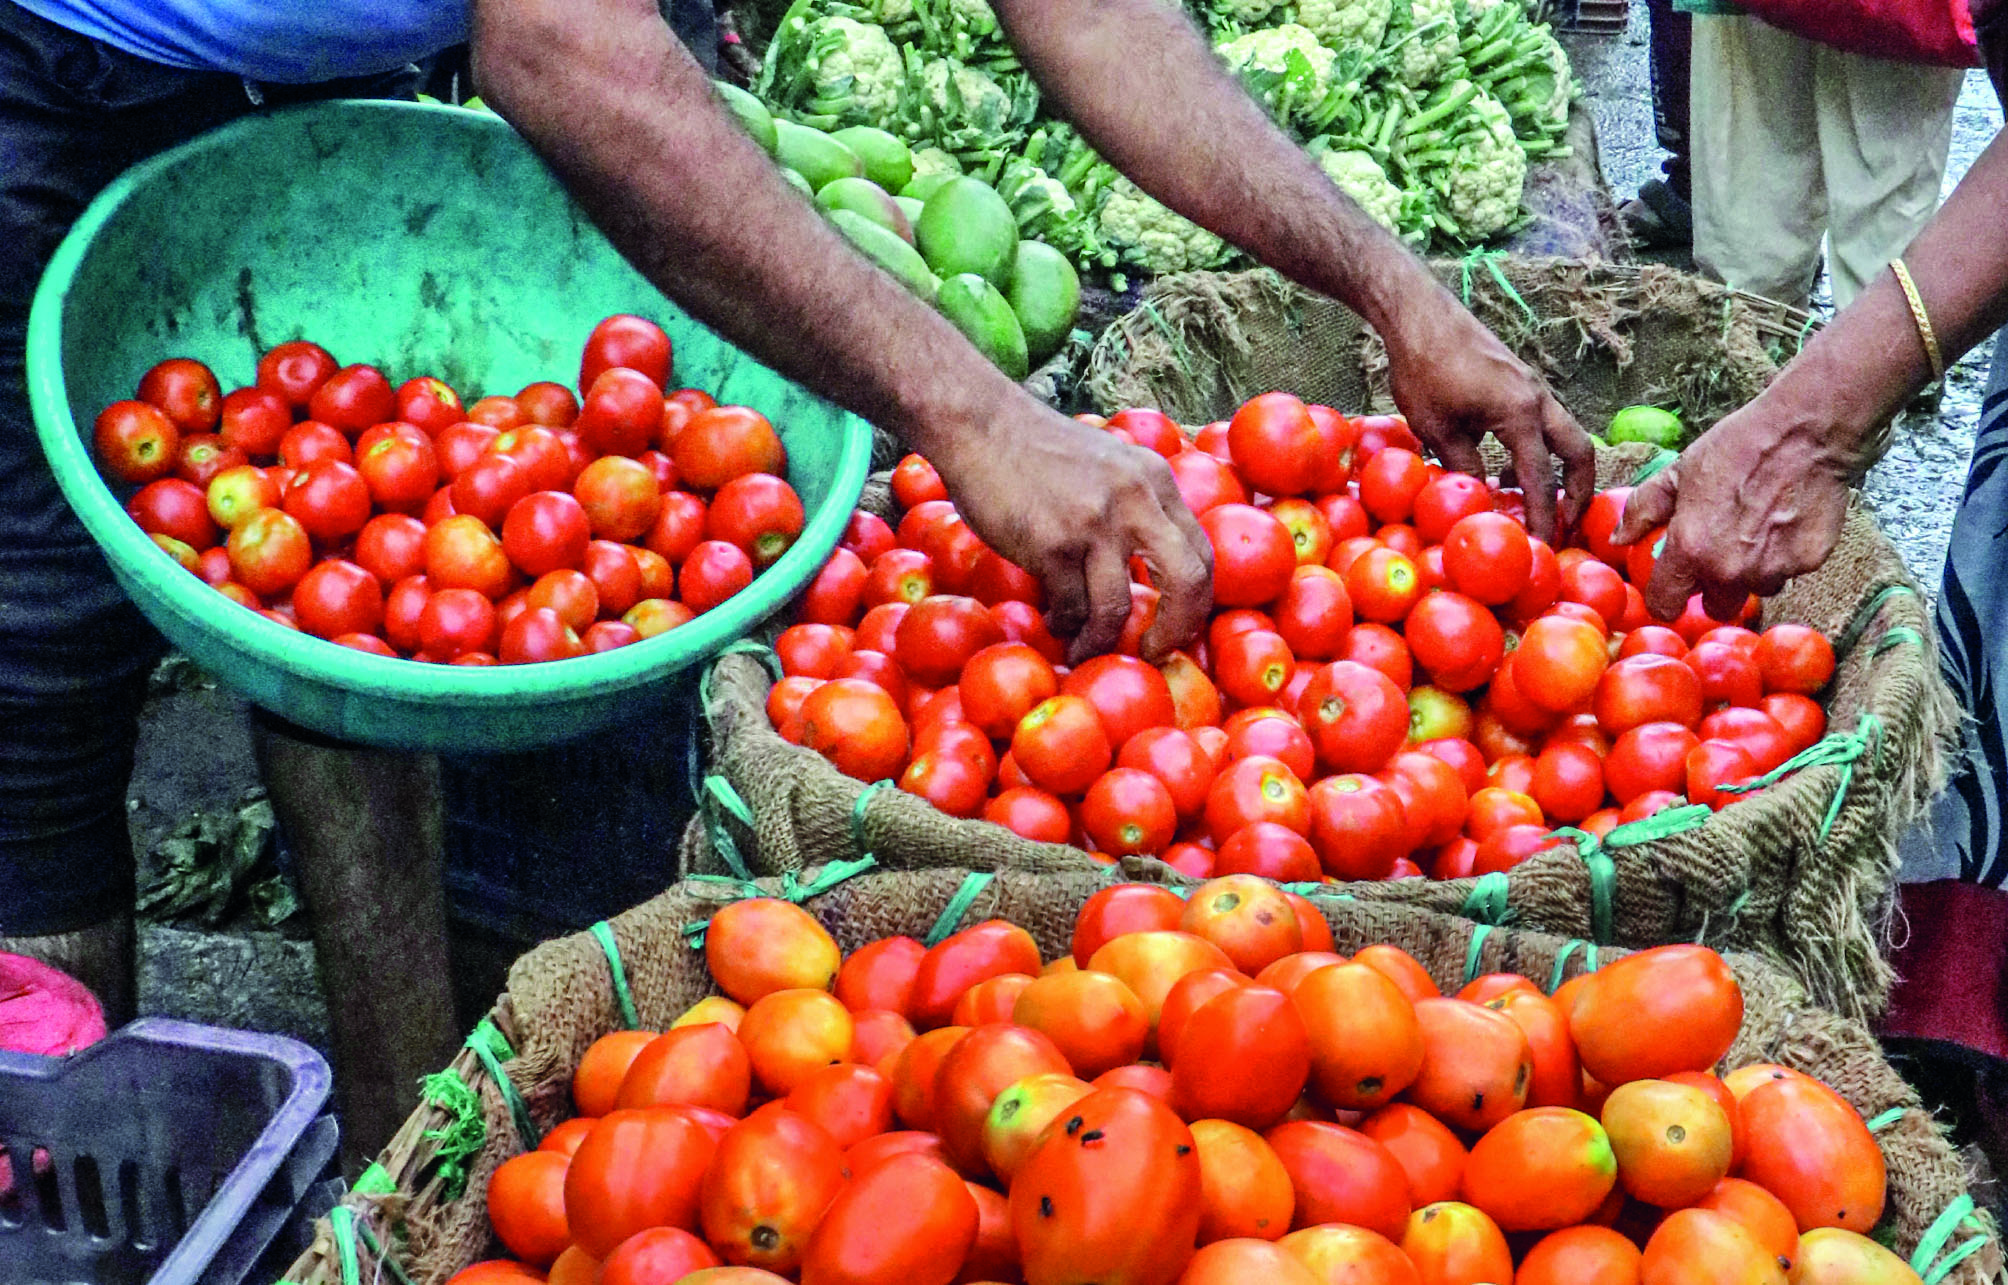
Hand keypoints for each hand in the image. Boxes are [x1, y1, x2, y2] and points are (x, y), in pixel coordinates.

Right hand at [931, 406, 1213, 663]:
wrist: (981, 424)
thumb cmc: (1039, 449)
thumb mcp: (1110, 462)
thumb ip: (1136, 502)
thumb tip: (1149, 567)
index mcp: (1156, 480)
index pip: (1202, 552)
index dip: (1196, 601)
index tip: (1176, 625)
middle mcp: (1135, 501)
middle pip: (1186, 582)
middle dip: (1176, 630)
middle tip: (1152, 652)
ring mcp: (1095, 523)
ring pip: (1115, 609)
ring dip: (1099, 641)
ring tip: (1082, 648)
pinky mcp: (1053, 544)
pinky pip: (1070, 606)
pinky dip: (1064, 623)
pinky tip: (1054, 620)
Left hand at [1381, 296, 1595, 543]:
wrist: (1420, 314)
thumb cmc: (1423, 370)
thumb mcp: (1437, 429)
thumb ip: (1464, 467)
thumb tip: (1480, 499)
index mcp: (1522, 414)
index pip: (1541, 479)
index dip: (1543, 518)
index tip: (1543, 548)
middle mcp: (1538, 400)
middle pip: (1580, 453)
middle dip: (1579, 492)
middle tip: (1565, 524)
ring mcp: (1532, 387)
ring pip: (1564, 435)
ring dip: (1556, 469)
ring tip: (1532, 502)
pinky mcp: (1518, 381)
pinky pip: (1542, 423)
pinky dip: (1536, 450)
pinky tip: (1503, 467)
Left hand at [1610, 394, 1855, 620]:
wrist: (1803, 432)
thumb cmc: (1736, 447)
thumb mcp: (1677, 473)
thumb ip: (1642, 510)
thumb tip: (1618, 539)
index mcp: (1691, 550)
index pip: (1665, 606)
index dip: (1667, 597)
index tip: (1674, 586)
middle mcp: (1731, 570)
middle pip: (1717, 606)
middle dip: (1715, 588)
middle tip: (1720, 553)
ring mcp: (1773, 569)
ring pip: (1757, 588)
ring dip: (1753, 571)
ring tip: (1756, 530)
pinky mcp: (1809, 563)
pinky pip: (1789, 571)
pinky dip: (1785, 554)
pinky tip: (1784, 521)